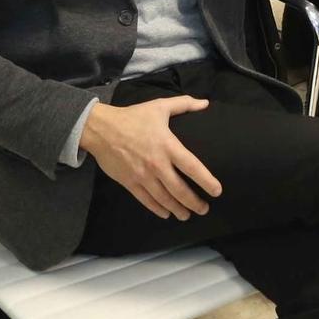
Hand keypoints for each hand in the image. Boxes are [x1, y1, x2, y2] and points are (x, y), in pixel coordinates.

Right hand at [79, 97, 221, 221]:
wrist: (101, 129)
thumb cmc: (133, 117)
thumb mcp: (160, 106)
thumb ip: (185, 104)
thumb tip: (206, 103)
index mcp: (168, 145)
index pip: (192, 167)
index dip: (206, 180)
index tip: (217, 191)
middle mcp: (157, 164)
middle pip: (179, 189)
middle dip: (194, 202)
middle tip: (204, 209)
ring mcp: (143, 176)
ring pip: (164, 198)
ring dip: (177, 209)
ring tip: (187, 215)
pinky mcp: (130, 183)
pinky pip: (146, 200)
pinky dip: (158, 209)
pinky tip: (166, 213)